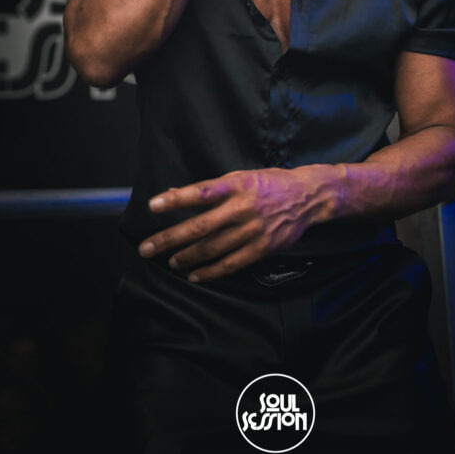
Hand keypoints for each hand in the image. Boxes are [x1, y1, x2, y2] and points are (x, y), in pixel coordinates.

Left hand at [138, 166, 335, 281]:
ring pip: (213, 248)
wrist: (307, 197)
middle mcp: (243, 208)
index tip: (153, 205)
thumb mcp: (240, 178)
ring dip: (187, 257)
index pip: (201, 192)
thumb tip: (173, 193)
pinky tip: (195, 275)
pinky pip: (231, 264)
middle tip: (147, 248)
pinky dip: (211, 272)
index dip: (176, 199)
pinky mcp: (262, 248)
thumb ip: (209, 188)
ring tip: (171, 261)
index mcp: (236, 186)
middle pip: (200, 226)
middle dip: (170, 238)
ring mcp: (253, 230)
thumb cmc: (269, 184)